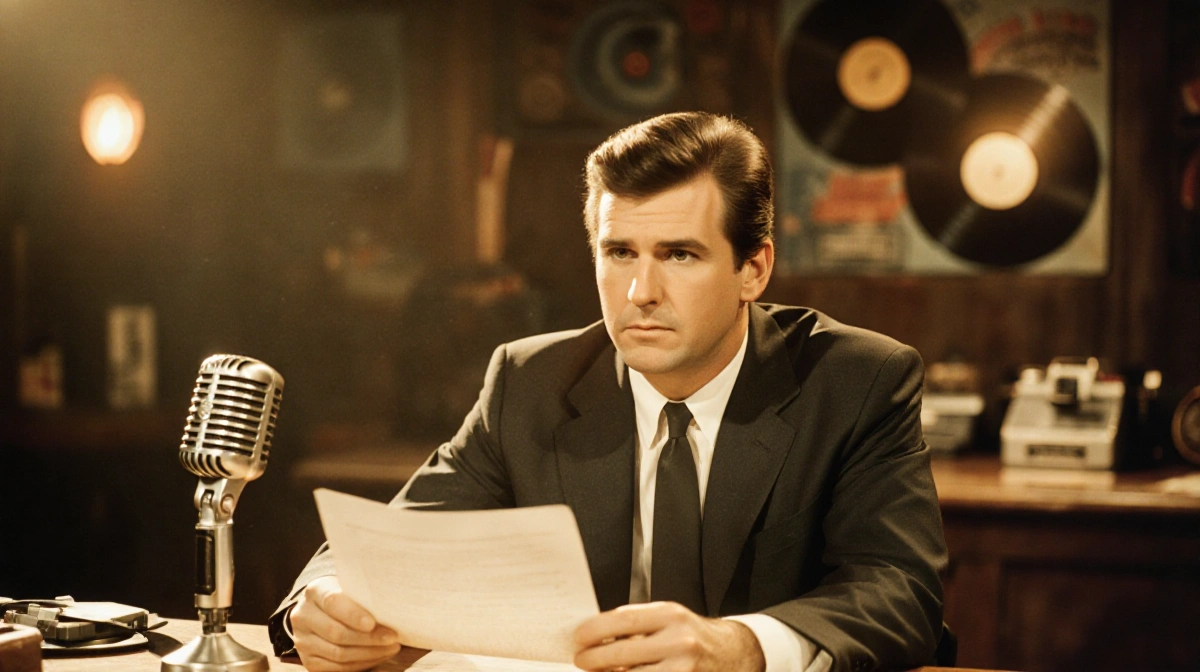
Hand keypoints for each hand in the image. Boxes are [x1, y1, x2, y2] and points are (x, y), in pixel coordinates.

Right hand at [289, 576, 400, 671]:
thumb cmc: (346, 595)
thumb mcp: (351, 587)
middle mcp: (303, 616)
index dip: (353, 615)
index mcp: (314, 591)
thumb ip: (363, 595)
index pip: (333, 602)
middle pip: (336, 633)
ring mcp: (303, 641)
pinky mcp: (308, 660)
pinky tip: (378, 656)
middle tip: (393, 638)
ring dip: (369, 653)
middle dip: (369, 638)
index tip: (373, 623)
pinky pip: (336, 668)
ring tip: (391, 648)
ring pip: (338, 654)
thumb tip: (392, 608)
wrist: (322, 609)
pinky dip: (361, 664)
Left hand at [573, 602, 765, 671]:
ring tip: (600, 671)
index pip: (622, 621)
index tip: (579, 637)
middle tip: (582, 659)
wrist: (733, 654)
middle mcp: (679, 642)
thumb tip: (596, 635)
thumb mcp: (669, 619)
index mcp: (671, 615)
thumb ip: (637, 625)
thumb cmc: (693, 635)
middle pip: (621, 654)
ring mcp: (683, 669)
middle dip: (594, 659)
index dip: (594, 630)